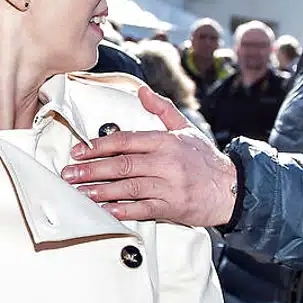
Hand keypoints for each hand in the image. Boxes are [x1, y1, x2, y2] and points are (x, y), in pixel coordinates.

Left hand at [61, 86, 239, 226]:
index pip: (127, 141)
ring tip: (80, 193)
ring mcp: (168, 187)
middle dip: (92, 170)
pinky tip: (104, 211)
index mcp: (166, 142)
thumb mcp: (185, 129)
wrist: (232, 189)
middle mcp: (166, 163)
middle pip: (123, 165)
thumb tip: (142, 91)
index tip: (80, 151)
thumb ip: (162, 110)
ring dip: (101, 191)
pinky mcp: (171, 208)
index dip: (100, 146)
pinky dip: (121, 211)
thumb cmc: (206, 160)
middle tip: (70, 174)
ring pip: (128, 188)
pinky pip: (141, 210)